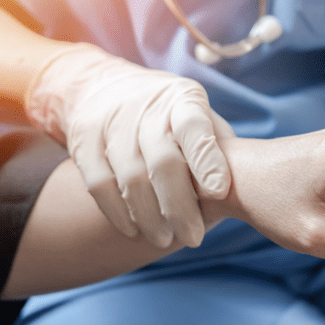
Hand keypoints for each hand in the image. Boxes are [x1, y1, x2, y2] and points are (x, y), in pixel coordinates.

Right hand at [24, 43, 232, 247]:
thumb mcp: (198, 114)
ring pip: (130, 178)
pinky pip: (99, 184)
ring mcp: (112, 123)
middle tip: (193, 237)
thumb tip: (240, 189)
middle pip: (163, 161)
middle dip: (179, 206)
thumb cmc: (167, 113)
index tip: (220, 192)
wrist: (103, 86)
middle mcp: (147, 108)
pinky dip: (117, 213)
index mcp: (182, 99)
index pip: (195, 128)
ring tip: (164, 239)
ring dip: (149, 216)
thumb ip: (217, 146)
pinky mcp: (84, 140)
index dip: (207, 159)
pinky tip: (133, 230)